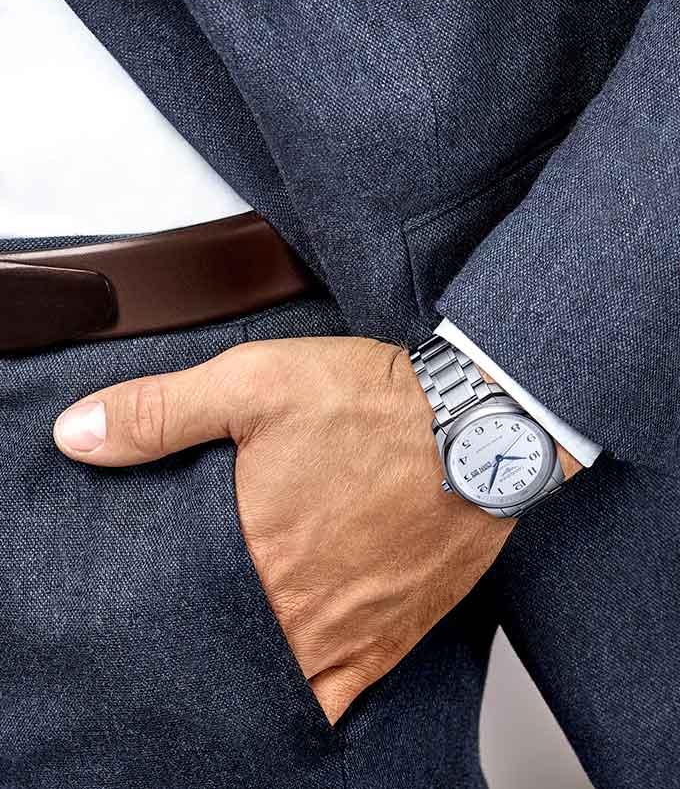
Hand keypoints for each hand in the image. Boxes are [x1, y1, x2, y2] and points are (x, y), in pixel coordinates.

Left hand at [53, 337, 517, 723]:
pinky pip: (344, 694)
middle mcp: (298, 607)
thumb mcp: (253, 383)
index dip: (155, 609)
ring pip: (282, 680)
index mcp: (254, 552)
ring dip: (254, 671)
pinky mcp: (397, 632)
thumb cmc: (372, 404)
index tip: (145, 606)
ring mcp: (351, 629)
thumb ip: (160, 413)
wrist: (480, 423)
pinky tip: (300, 685)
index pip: (178, 609)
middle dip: (204, 641)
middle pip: (228, 649)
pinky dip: (316, 699)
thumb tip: (76, 436)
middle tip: (192, 628)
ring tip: (237, 653)